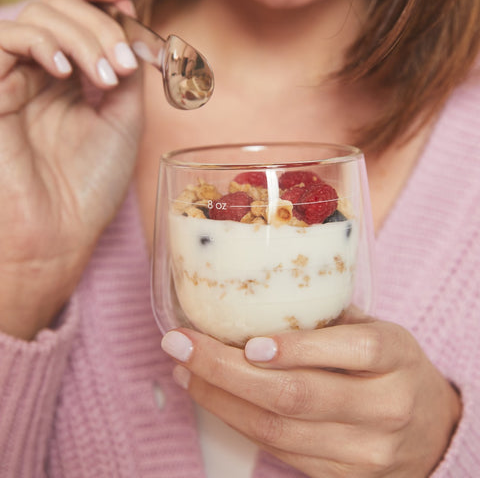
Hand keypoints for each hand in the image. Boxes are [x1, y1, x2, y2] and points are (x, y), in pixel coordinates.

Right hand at [0, 0, 142, 338]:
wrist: (56, 234)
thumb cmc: (89, 184)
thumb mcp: (122, 119)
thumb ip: (124, 69)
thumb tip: (130, 23)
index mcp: (68, 76)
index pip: (72, 11)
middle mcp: (37, 71)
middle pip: (59, 6)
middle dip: (99, 23)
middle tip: (124, 63)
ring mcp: (11, 77)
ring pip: (36, 16)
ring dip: (80, 33)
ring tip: (106, 76)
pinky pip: (5, 39)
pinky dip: (39, 41)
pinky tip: (63, 69)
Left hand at [161, 317, 461, 477]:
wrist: (432, 430)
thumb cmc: (393, 366)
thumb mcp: (375, 331)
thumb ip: (326, 320)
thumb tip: (251, 300)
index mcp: (396, 356)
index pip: (350, 349)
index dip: (296, 348)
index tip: (247, 341)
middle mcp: (385, 406)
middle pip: (298, 396)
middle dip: (227, 371)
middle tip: (182, 345)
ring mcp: (365, 450)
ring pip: (279, 431)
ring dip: (220, 400)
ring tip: (185, 370)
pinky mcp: (343, 477)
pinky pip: (281, 452)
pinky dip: (238, 423)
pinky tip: (213, 397)